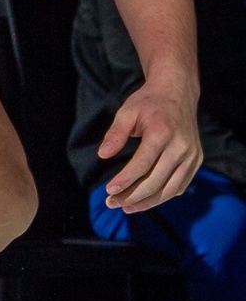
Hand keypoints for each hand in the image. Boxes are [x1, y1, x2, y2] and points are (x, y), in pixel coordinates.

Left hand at [99, 79, 202, 211]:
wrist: (178, 93)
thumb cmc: (148, 103)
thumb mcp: (127, 112)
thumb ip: (115, 133)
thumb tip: (103, 155)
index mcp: (162, 132)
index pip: (142, 164)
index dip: (125, 180)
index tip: (108, 191)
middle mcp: (181, 145)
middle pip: (155, 181)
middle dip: (131, 196)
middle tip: (112, 203)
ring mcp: (192, 154)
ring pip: (169, 189)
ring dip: (147, 202)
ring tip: (126, 207)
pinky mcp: (196, 160)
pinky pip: (180, 186)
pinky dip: (162, 197)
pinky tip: (145, 200)